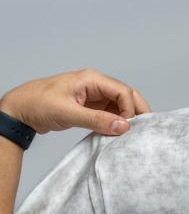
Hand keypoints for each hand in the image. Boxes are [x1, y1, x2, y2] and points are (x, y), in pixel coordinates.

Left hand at [0, 67, 150, 136]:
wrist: (20, 109)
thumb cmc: (38, 104)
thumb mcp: (68, 114)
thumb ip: (97, 120)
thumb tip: (123, 127)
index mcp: (92, 79)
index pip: (123, 91)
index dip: (130, 110)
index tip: (127, 129)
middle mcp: (96, 85)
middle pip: (126, 96)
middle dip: (136, 112)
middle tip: (142, 131)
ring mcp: (94, 96)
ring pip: (120, 105)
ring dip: (126, 118)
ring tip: (129, 135)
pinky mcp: (90, 107)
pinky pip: (110, 113)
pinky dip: (116, 123)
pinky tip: (117, 134)